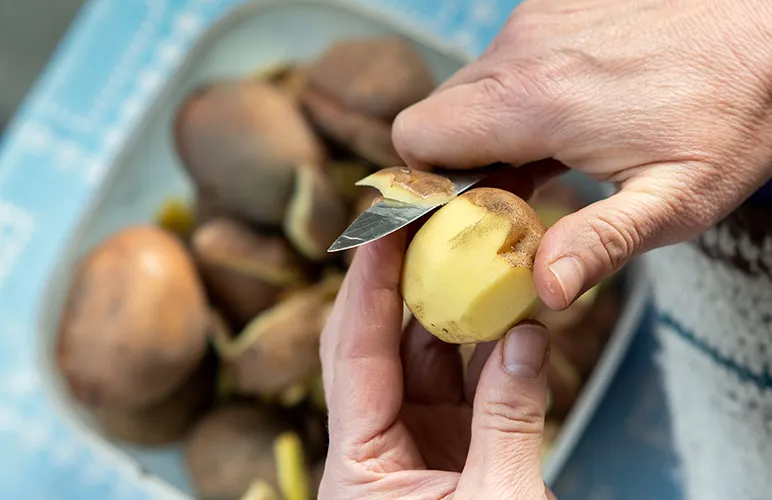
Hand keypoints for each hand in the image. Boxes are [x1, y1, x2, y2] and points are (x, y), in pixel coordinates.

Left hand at [318, 231, 555, 499]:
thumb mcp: (499, 498)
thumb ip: (510, 418)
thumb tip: (526, 336)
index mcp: (358, 466)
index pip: (354, 352)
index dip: (370, 281)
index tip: (385, 223)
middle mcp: (376, 446)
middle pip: (379, 342)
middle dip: (402, 278)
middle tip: (422, 220)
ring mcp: (415, 444)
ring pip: (425, 357)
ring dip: (454, 309)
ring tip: (476, 257)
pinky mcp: (452, 447)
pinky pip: (465, 383)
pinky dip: (490, 350)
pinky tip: (513, 316)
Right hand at [393, 0, 771, 309]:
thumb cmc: (735, 109)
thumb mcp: (677, 200)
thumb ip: (600, 244)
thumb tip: (546, 289)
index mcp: (535, 102)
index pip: (418, 138)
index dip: (429, 181)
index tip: (471, 208)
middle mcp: (522, 50)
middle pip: (437, 114)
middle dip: (462, 159)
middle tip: (518, 186)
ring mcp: (536, 19)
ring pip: (470, 85)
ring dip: (494, 123)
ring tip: (555, 146)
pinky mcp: (554, 5)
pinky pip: (506, 57)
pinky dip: (521, 88)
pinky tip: (574, 105)